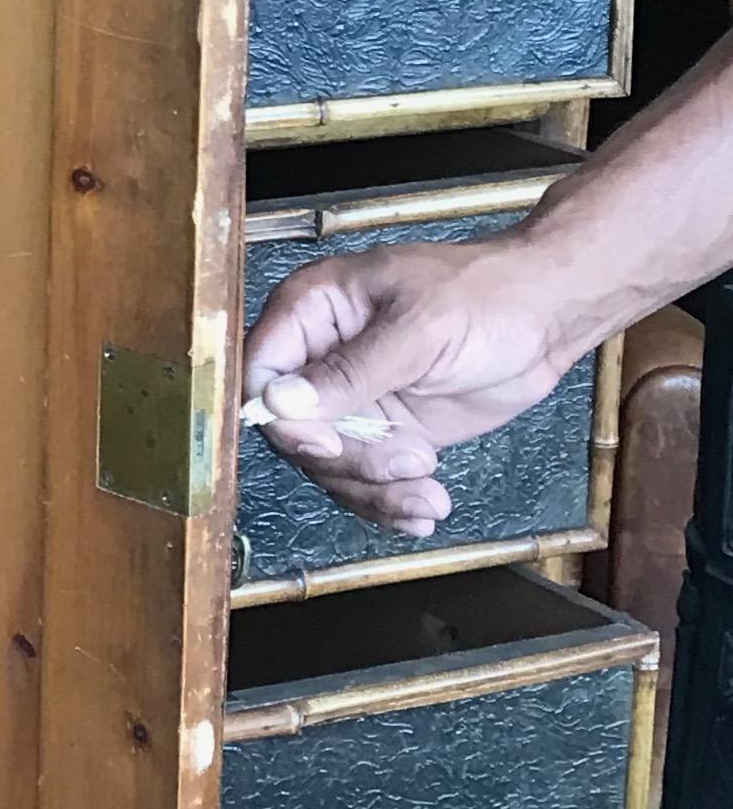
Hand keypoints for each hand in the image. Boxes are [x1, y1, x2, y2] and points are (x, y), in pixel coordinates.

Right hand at [238, 234, 583, 539]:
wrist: (548, 317)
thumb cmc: (485, 296)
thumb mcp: (418, 331)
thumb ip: (349, 371)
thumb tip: (277, 405)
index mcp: (311, 311)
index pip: (260, 373)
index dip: (284, 419)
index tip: (329, 446)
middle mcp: (319, 358)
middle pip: (295, 433)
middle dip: (350, 462)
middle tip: (411, 463)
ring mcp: (352, 400)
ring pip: (331, 466)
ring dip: (376, 490)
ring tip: (430, 492)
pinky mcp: (385, 432)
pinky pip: (367, 479)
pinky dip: (392, 502)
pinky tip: (424, 511)